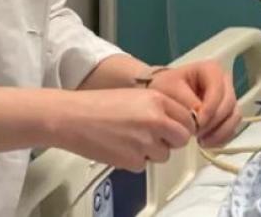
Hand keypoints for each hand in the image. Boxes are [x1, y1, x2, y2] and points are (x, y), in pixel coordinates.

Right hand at [47, 89, 193, 170]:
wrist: (73, 117)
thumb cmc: (98, 104)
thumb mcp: (136, 96)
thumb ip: (159, 108)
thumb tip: (176, 123)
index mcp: (158, 100)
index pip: (188, 119)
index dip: (180, 125)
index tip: (172, 128)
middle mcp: (156, 121)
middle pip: (182, 139)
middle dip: (171, 140)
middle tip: (155, 137)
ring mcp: (145, 142)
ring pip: (164, 155)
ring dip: (152, 151)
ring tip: (130, 139)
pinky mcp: (133, 161)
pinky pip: (144, 165)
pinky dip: (135, 160)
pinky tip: (120, 147)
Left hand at [148, 60, 240, 147]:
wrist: (165, 95)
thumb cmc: (167, 87)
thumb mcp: (171, 89)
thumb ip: (186, 102)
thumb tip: (200, 117)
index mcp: (211, 70)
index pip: (218, 90)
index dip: (210, 109)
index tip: (196, 123)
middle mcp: (224, 82)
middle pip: (229, 104)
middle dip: (214, 122)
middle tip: (197, 133)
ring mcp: (228, 98)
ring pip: (234, 116)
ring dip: (220, 132)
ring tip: (201, 141)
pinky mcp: (228, 113)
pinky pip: (232, 127)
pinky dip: (222, 137)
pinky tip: (206, 142)